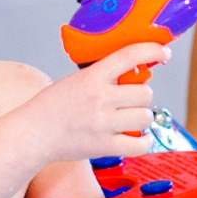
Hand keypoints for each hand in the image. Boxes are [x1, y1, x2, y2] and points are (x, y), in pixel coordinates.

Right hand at [20, 42, 166, 161]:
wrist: (33, 133)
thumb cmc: (54, 106)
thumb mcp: (76, 80)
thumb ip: (103, 76)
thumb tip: (137, 73)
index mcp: (92, 76)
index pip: (130, 55)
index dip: (152, 50)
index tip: (163, 53)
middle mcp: (99, 98)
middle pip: (145, 93)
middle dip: (142, 97)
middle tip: (131, 101)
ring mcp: (103, 123)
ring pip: (145, 117)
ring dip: (142, 118)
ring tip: (129, 120)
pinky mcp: (104, 146)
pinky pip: (140, 144)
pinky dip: (143, 142)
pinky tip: (137, 138)